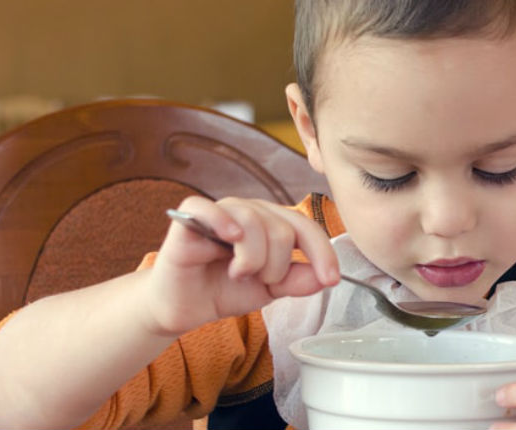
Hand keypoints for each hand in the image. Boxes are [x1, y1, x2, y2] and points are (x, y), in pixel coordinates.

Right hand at [146, 196, 339, 335]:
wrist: (184, 307)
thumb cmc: (224, 290)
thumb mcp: (270, 290)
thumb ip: (298, 280)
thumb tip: (325, 275)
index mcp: (272, 223)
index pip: (305, 228)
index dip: (322, 252)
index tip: (331, 279)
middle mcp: (249, 211)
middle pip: (281, 228)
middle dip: (276, 265)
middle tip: (257, 280)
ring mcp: (221, 211)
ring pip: (252, 220)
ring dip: (251, 258)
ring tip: (237, 273)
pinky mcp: (188, 218)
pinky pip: (209, 208)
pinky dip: (222, 221)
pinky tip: (229, 237)